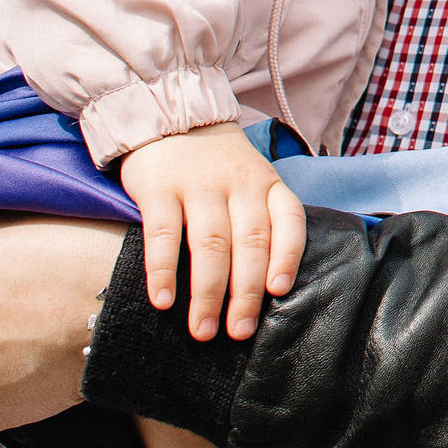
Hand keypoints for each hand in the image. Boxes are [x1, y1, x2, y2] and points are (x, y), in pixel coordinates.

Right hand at [118, 122, 305, 340]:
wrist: (170, 115)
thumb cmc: (218, 165)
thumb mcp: (252, 181)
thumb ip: (260, 220)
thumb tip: (265, 286)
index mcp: (268, 185)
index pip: (289, 220)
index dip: (287, 256)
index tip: (279, 291)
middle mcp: (238, 184)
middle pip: (250, 243)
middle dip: (246, 293)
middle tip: (238, 332)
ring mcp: (198, 185)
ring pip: (210, 244)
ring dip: (208, 292)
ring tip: (203, 329)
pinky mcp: (159, 188)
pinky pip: (163, 233)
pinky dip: (163, 270)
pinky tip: (163, 300)